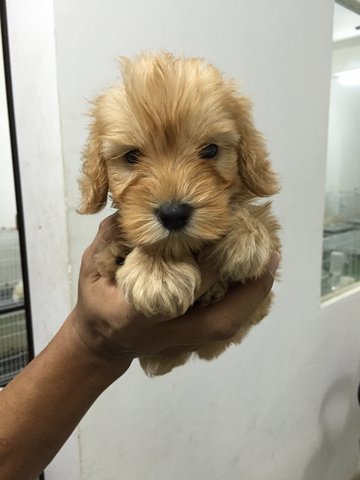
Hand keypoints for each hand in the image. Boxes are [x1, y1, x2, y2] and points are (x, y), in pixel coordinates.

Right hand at [70, 214, 279, 369]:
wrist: (104, 344)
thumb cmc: (97, 305)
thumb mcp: (91, 270)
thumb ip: (107, 240)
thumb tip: (132, 212)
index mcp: (141, 311)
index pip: (185, 283)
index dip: (212, 258)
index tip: (230, 230)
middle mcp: (171, 330)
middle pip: (223, 312)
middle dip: (249, 281)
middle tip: (270, 249)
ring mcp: (186, 340)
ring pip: (232, 321)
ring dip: (255, 292)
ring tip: (270, 260)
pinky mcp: (195, 340)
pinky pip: (230, 321)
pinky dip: (247, 301)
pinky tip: (258, 278)